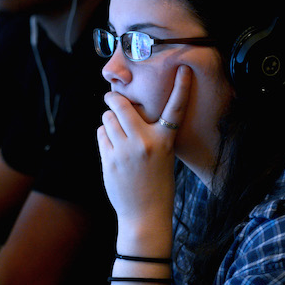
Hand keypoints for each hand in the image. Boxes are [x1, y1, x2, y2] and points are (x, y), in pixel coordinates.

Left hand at [97, 65, 191, 251]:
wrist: (145, 215)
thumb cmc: (157, 184)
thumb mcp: (163, 156)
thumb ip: (150, 134)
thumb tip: (127, 112)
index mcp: (164, 142)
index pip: (175, 110)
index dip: (182, 88)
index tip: (183, 69)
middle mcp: (144, 143)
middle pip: (121, 106)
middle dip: (114, 99)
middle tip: (112, 97)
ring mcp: (124, 151)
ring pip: (108, 119)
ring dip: (109, 120)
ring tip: (116, 131)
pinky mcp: (108, 160)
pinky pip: (101, 134)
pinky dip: (104, 135)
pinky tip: (112, 147)